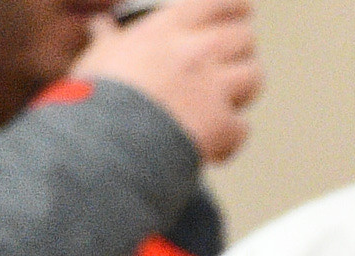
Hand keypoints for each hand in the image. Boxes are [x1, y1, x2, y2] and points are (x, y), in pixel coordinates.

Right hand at [74, 0, 262, 165]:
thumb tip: (100, 25)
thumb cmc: (100, 94)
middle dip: (241, 49)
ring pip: (254, 76)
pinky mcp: (224, 125)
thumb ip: (109, 38)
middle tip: (229, 62)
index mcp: (169, 29)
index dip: (236, 7)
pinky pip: (241, 127)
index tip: (242, 12)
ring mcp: (214, 88)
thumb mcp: (100, 55)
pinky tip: (211, 142)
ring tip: (224, 99)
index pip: (218, 3)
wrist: (111, 139)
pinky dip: (229, 136)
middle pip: (245, 38)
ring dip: (244, 88)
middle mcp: (198, 52)